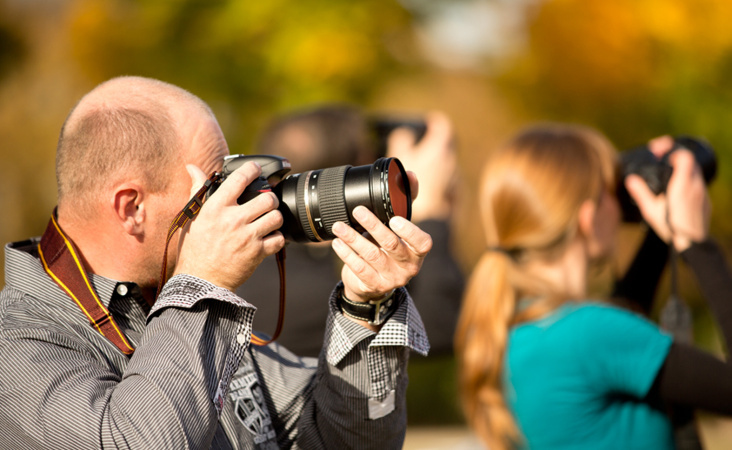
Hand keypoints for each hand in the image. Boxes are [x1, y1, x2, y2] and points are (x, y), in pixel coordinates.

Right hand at [173, 162, 284, 290]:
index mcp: (216, 208)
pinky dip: (277, 238)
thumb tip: (193, 168)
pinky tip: (269, 237)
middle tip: (266, 202)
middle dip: (269, 198)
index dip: (252, 169)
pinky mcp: (257, 253)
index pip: (239, 179)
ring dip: (275, 217)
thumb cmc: (195, 248)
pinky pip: (279, 239)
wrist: (201, 280)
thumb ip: (197, 190)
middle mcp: (233, 220)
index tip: (256, 169)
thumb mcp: (193, 217)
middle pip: (267, 198)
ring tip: (269, 219)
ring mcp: (247, 236)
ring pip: (276, 217)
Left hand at [331, 205, 431, 329]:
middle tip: (358, 211)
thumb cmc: (389, 249)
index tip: (393, 219)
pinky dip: (346, 254)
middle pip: (392, 245)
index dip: (410, 232)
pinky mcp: (374, 285)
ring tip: (339, 226)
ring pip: (372, 256)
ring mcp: (391, 278)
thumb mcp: (399, 229)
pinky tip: (337, 243)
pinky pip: (359, 268)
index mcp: (417, 251)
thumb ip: (404, 202)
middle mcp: (408, 267)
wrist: (375, 283)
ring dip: (353, 238)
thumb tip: (409, 175)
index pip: (423, 243)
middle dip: (373, 226)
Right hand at [386, 111, 456, 221]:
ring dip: (438, 160)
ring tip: (424, 166)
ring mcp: (455, 176)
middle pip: (447, 144)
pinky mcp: (455, 190)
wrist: (426, 215)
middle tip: (426, 142)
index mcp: (439, 148)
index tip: (430, 121)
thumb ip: (401, 140)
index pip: (443, 125)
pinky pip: (448, 177)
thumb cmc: (412, 186)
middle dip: (437, 141)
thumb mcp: (400, 158)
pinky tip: (429, 183)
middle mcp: (451, 160)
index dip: (436, 121)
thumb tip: (404, 132)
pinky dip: (440, 175)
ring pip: (448, 161)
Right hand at [624, 136, 710, 250]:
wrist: (692, 244)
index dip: (673, 151)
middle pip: (690, 162)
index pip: (685, 156)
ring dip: (683, 172)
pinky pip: (698, 185)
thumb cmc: (670, 227)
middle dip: (676, 160)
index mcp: (682, 184)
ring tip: (669, 181)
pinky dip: (688, 184)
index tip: (662, 155)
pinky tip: (677, 195)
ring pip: (695, 173)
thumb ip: (640, 192)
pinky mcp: (706, 201)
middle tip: (663, 165)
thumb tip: (630, 180)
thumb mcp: (650, 210)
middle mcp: (695, 186)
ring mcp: (703, 193)